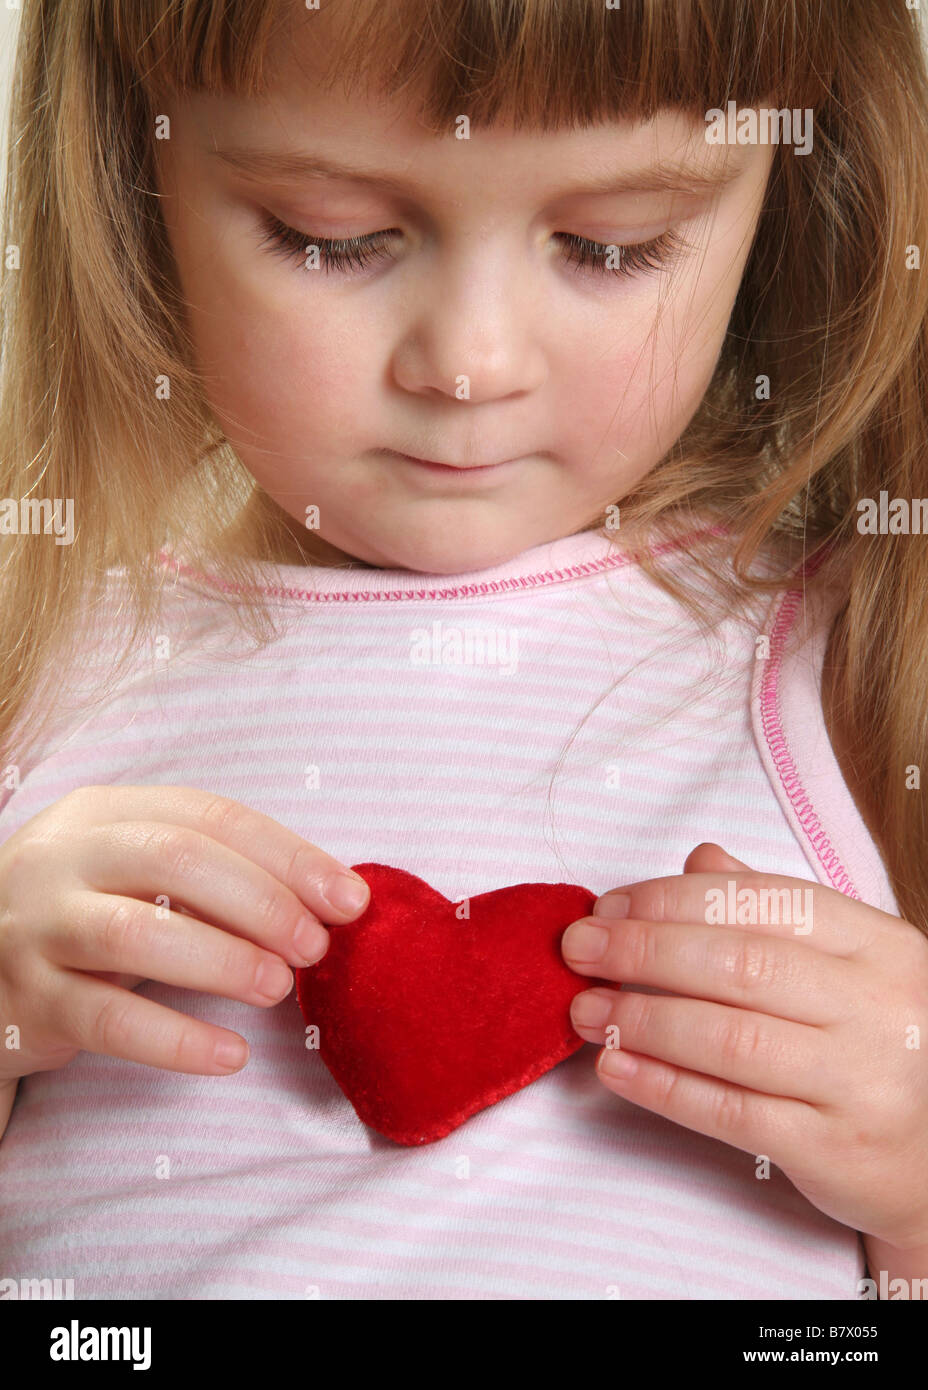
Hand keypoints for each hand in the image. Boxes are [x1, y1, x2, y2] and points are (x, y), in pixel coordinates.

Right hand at [0, 785, 368, 1081]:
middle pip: (174, 860)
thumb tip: (328, 899)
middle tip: (314, 947)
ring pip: (135, 934)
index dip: (288, 856)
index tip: (349, 899)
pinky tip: (229, 1056)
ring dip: (222, 960)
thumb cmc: (86, 913)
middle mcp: (63, 858)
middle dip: (261, 901)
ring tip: (278, 989)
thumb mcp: (134, 873)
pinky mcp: (28, 1002)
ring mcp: (38, 928)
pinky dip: (176, 1039)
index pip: (210, 817)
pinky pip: (107, 1020)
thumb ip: (214, 874)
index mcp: (104, 813)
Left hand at [561, 842, 927, 1249]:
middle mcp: (877, 1007)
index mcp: (879, 944)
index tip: (609, 905)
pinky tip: (614, 1067)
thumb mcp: (846, 965)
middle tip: (578, 949)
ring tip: (584, 1008)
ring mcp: (860, 1080)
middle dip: (643, 950)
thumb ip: (773, 911)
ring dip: (641, 1018)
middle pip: (739, 964)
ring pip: (729, 1038)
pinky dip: (662, 1086)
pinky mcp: (833, 1147)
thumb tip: (698, 859)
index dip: (673, 899)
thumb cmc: (872, 1044)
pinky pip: (730, 1111)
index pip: (762, 902)